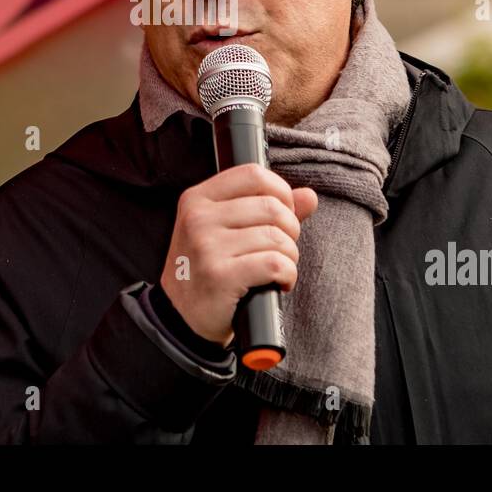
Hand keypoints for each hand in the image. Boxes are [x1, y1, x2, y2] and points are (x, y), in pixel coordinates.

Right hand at [159, 163, 317, 346]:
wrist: (182, 318)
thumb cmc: (209, 269)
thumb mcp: (227, 231)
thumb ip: (268, 209)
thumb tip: (309, 196)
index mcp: (198, 198)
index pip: (253, 174)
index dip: (281, 192)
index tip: (283, 214)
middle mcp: (198, 218)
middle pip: (272, 206)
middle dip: (290, 230)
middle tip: (282, 249)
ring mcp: (206, 247)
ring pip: (277, 237)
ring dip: (290, 256)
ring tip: (279, 268)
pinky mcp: (219, 276)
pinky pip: (276, 264)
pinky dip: (288, 275)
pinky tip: (279, 283)